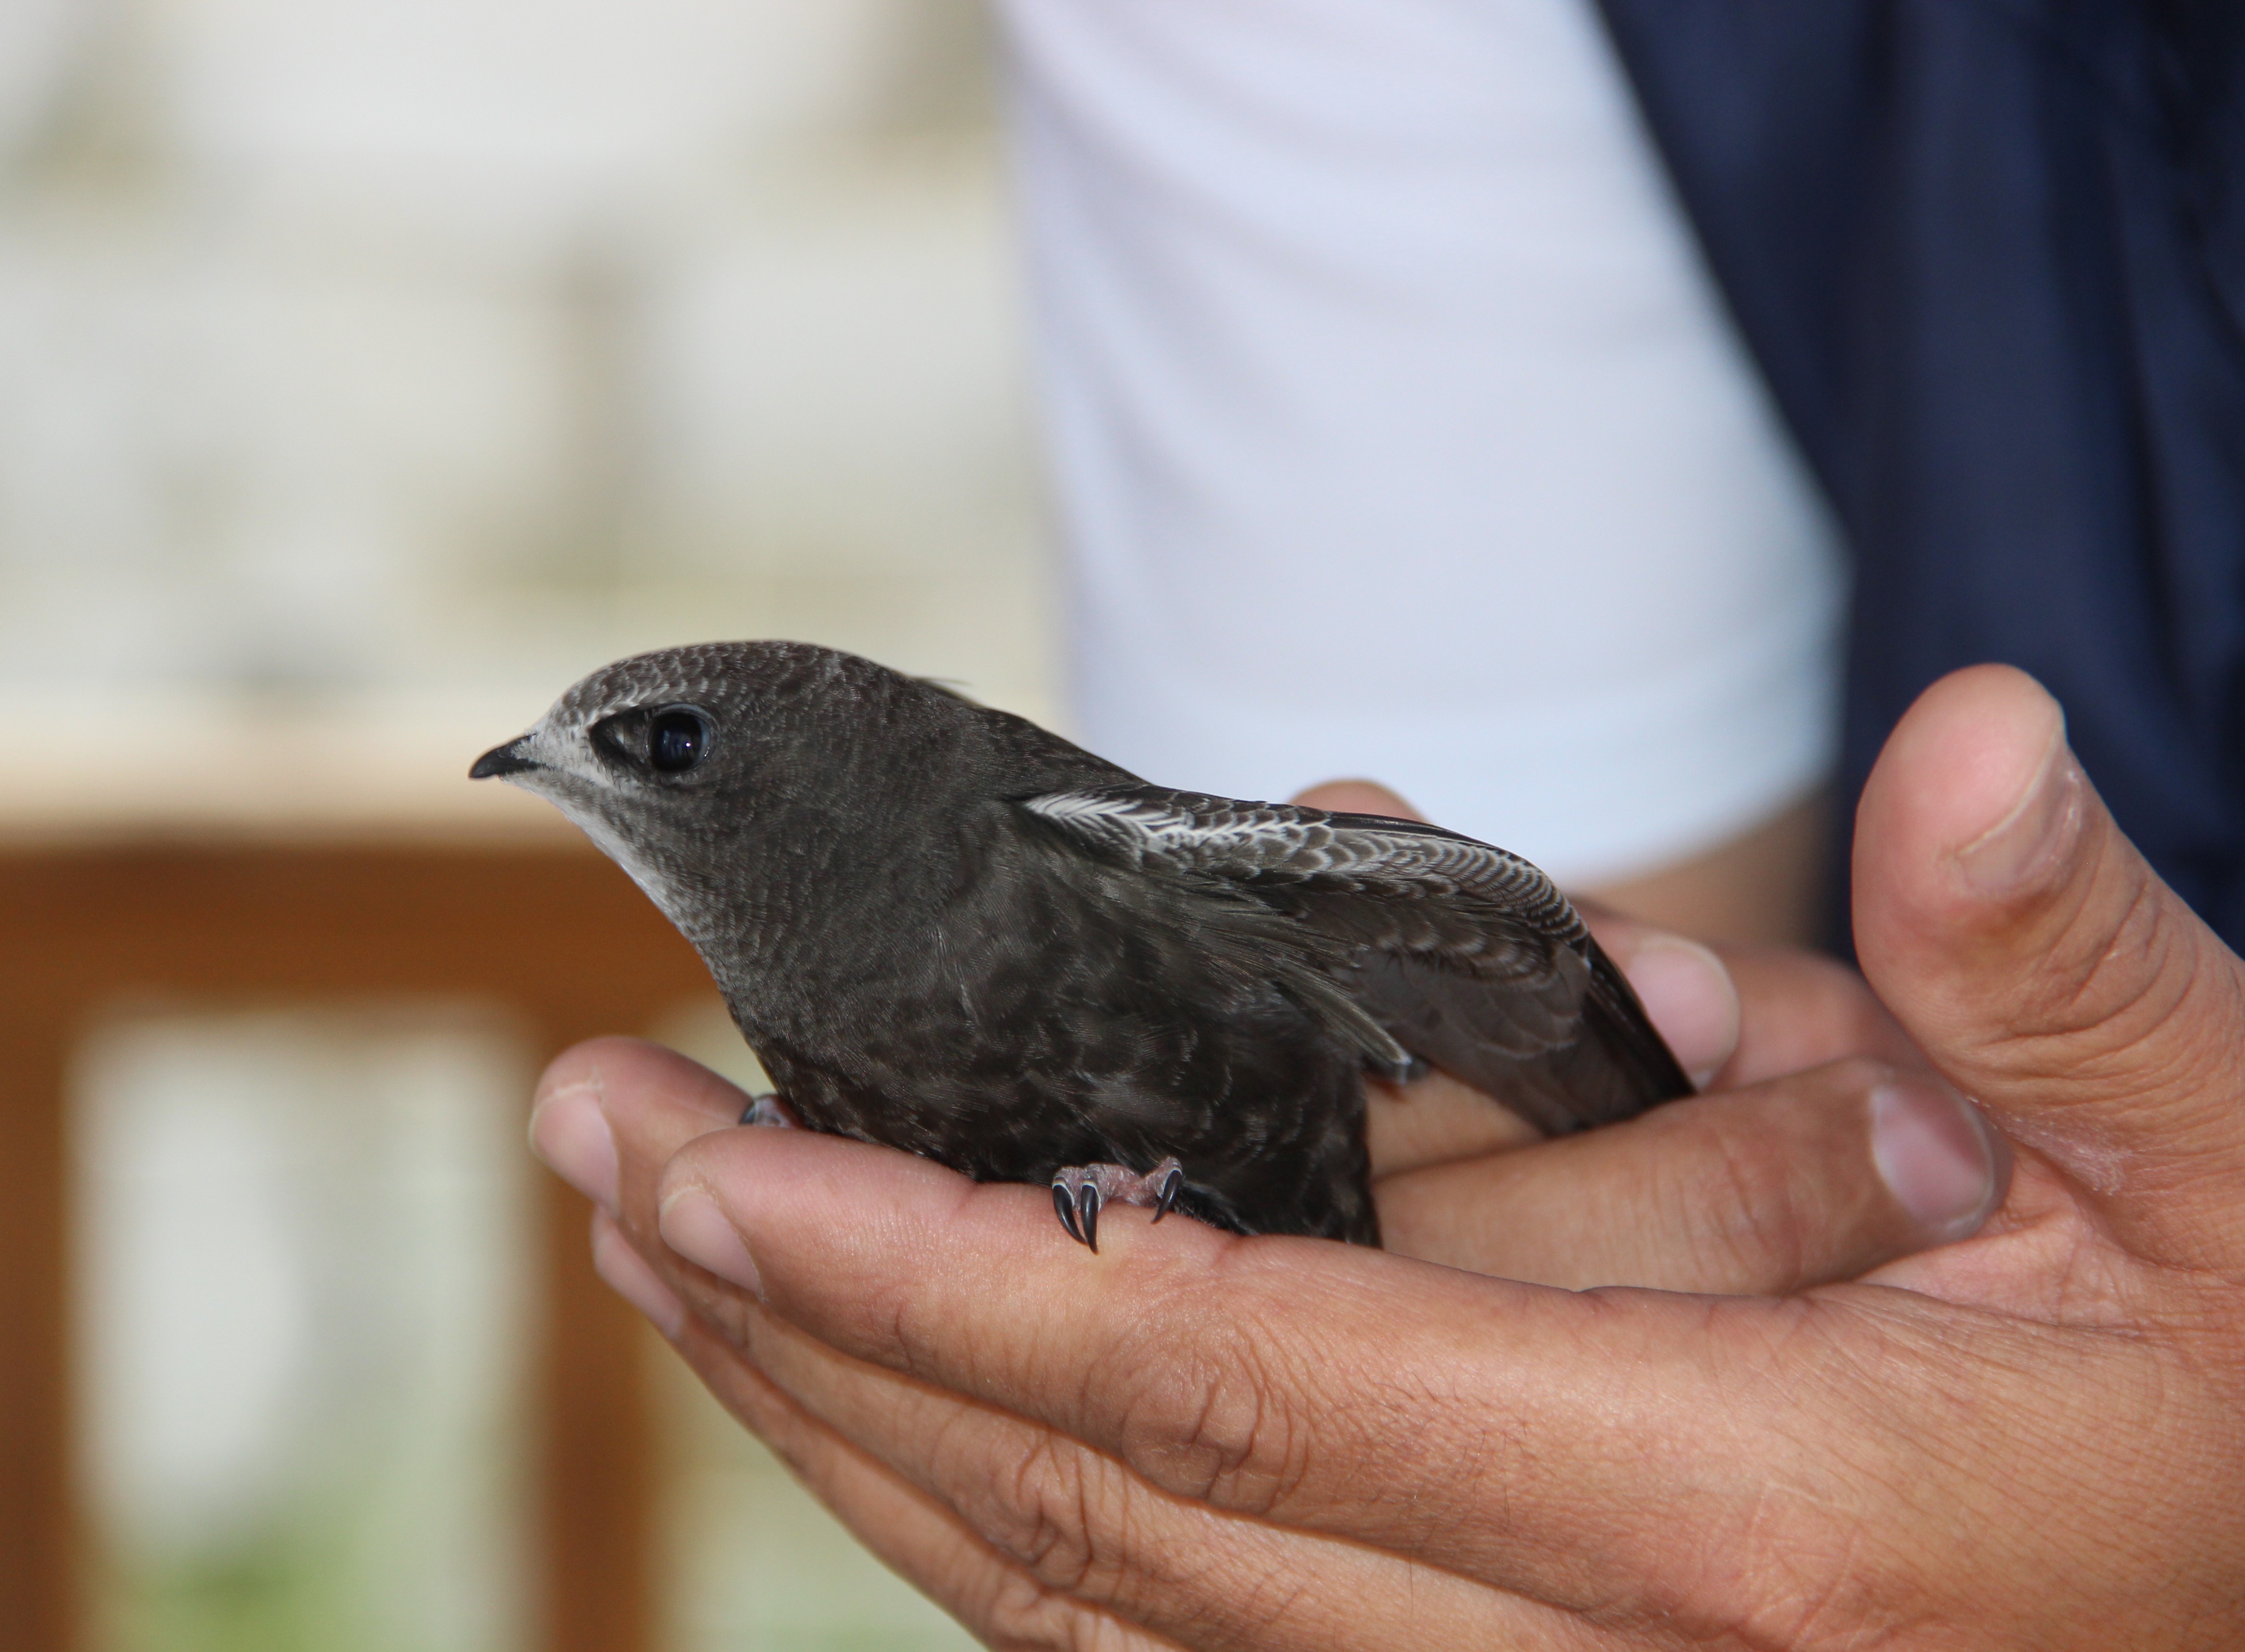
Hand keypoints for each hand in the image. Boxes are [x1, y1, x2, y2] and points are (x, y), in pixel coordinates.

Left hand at [534, 665, 2244, 1646]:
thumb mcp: (2236, 1173)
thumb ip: (2067, 974)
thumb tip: (1970, 750)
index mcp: (1739, 1530)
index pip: (1217, 1379)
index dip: (929, 1272)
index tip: (704, 1162)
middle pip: (1083, 1513)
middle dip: (803, 1335)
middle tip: (604, 1155)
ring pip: (1087, 1606)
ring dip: (850, 1422)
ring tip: (669, 1259)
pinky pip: (1180, 1628)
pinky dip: (1002, 1505)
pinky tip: (884, 1392)